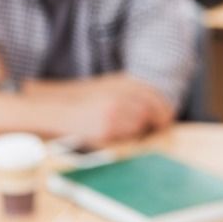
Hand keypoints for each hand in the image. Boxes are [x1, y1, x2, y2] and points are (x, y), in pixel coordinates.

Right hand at [57, 77, 173, 144]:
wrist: (56, 111)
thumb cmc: (83, 101)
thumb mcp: (109, 86)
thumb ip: (131, 92)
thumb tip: (156, 106)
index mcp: (122, 84)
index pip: (154, 96)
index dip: (164, 109)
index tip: (167, 118)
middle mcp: (120, 97)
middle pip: (151, 111)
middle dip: (157, 121)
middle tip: (158, 129)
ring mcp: (114, 114)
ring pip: (140, 125)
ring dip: (139, 130)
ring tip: (126, 130)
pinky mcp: (106, 130)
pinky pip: (126, 136)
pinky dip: (126, 137)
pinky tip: (115, 134)